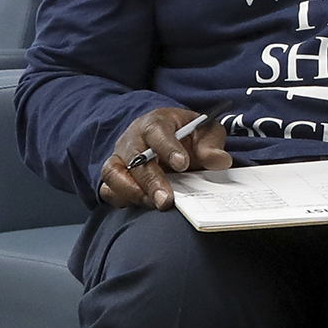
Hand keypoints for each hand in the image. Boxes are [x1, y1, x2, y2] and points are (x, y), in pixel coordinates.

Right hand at [97, 105, 231, 209]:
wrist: (168, 139)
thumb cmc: (186, 135)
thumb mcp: (205, 133)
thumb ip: (211, 145)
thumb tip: (220, 161)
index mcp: (155, 123)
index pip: (157, 131)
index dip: (168, 147)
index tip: (182, 164)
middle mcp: (133, 139)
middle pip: (135, 158)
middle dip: (151, 181)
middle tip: (166, 199)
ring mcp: (120, 157)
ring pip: (114, 173)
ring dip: (132, 191)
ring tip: (154, 204)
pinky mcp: (115, 175)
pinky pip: (108, 188)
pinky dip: (120, 198)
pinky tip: (140, 205)